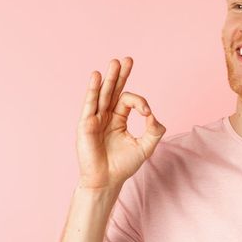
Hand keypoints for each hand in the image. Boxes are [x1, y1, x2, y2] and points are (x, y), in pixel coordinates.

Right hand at [75, 57, 166, 189]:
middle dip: (121, 75)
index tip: (147, 114)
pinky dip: (92, 90)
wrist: (106, 181)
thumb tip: (154, 115)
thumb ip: (154, 131)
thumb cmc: (123, 166)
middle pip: (113, 90)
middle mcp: (105, 115)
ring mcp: (95, 118)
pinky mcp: (86, 124)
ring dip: (109, 78)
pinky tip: (96, 76)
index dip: (141, 103)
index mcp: (118, 118)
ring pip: (102, 94)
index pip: (128, 100)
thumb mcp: (145, 147)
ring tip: (115, 62)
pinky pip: (90, 104)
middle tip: (128, 59)